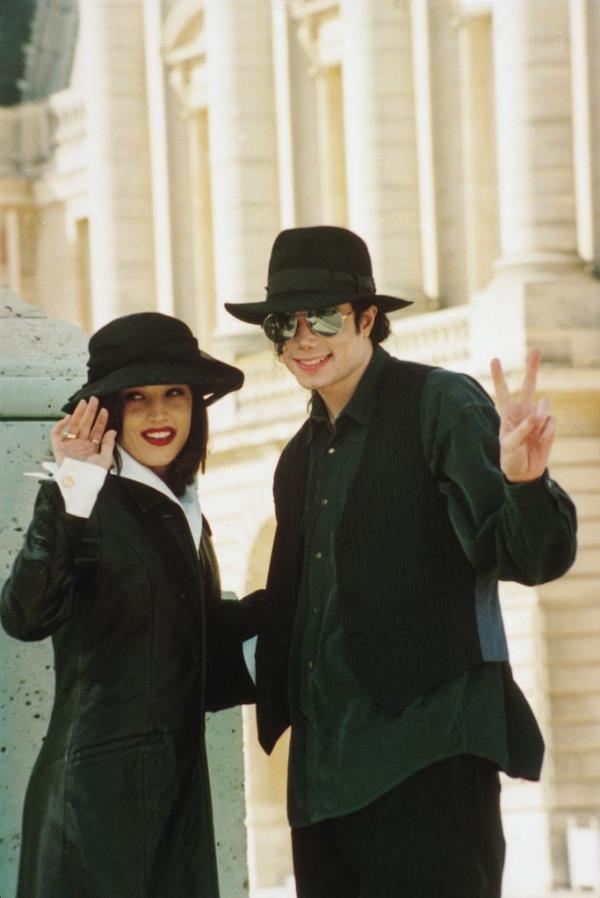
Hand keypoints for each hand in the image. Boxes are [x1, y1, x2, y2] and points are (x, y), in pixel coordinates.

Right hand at [50, 397, 116, 470]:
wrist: (81, 486)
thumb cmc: (93, 477)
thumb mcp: (105, 460)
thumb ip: (108, 444)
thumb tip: (113, 431)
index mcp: (91, 448)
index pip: (96, 430)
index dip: (100, 420)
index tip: (105, 410)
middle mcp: (80, 445)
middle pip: (85, 425)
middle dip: (90, 412)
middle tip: (94, 400)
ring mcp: (69, 445)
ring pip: (73, 425)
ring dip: (77, 414)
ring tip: (84, 403)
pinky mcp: (58, 448)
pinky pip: (56, 434)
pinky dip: (60, 425)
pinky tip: (68, 418)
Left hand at [490, 349, 555, 482]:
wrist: (525, 473)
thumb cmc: (511, 458)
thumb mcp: (510, 445)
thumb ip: (522, 428)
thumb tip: (539, 413)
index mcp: (508, 414)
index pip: (502, 392)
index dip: (498, 376)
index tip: (494, 359)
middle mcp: (523, 412)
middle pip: (529, 386)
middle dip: (532, 368)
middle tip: (536, 349)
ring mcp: (537, 418)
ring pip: (543, 406)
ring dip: (539, 418)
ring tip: (533, 435)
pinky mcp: (549, 426)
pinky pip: (551, 424)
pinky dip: (546, 434)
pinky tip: (540, 442)